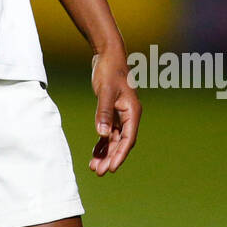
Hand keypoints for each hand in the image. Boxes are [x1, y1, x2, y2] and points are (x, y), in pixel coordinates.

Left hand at [87, 47, 139, 175]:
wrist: (107, 55)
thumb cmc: (109, 70)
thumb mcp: (105, 91)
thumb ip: (104, 112)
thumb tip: (102, 134)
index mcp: (132, 112)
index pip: (128, 139)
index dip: (120, 155)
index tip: (112, 168)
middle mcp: (129, 116)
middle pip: (121, 143)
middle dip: (111, 158)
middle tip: (99, 172)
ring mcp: (121, 115)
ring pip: (114, 140)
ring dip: (105, 153)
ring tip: (94, 167)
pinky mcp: (112, 112)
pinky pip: (108, 132)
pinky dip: (102, 143)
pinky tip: (94, 154)